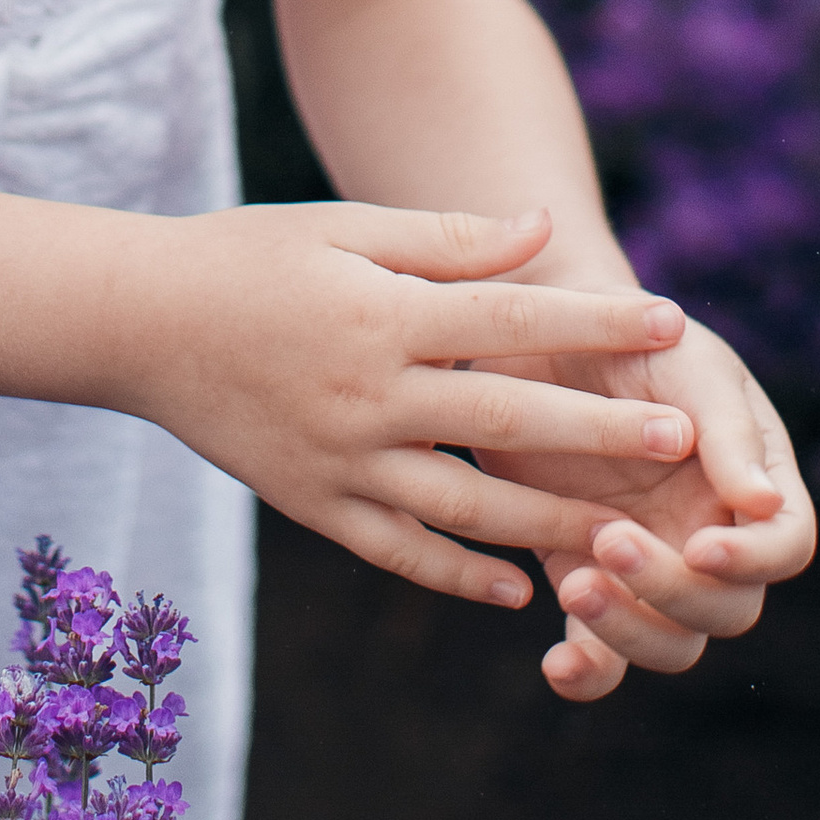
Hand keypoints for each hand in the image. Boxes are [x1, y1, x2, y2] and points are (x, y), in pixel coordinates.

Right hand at [135, 203, 694, 607]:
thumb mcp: (344, 230)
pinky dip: (459, 576)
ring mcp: (339, 461)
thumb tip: (541, 230)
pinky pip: (398, 551)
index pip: (511, 321)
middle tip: (679, 438)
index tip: (671, 322)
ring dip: (550, 523)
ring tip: (626, 536)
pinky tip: (516, 590)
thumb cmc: (250, 258)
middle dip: (599, 430)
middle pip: (504, 421)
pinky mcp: (311, 505)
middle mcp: (368, 397)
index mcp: (382, 318)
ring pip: (464, 506)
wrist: (140, 323)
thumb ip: (446, 241)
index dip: (594, 324)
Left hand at [475, 300, 816, 700]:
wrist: (539, 331)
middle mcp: (711, 532)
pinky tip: (556, 664)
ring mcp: (650, 563)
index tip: (699, 544)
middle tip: (608, 539)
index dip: (754, 558)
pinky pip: (601, 653)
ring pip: (670, 643)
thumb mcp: (685, 361)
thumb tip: (764, 503)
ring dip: (630, 632)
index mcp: (755, 478)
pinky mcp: (585, 576)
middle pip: (726, 608)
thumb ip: (726, 426)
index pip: (787, 543)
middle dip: (673, 590)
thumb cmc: (630, 334)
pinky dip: (587, 671)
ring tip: (574, 583)